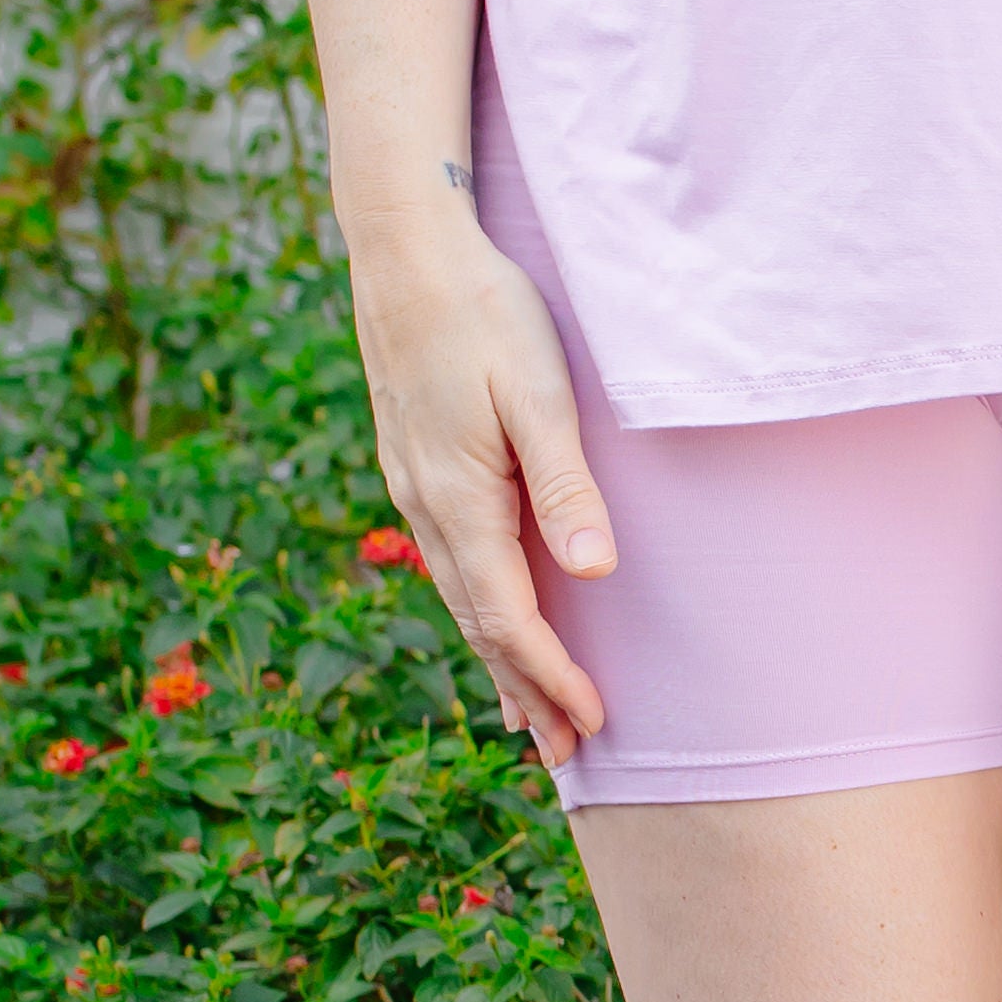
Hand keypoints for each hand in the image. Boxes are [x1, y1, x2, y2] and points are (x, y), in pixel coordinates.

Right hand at [344, 218, 614, 762]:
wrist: (406, 247)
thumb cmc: (484, 312)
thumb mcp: (536, 395)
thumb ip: (565, 486)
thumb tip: (591, 573)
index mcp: (457, 498)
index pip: (509, 616)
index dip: (552, 675)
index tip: (595, 720)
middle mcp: (426, 505)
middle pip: (481, 623)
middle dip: (526, 691)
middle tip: (570, 754)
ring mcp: (415, 488)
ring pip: (461, 598)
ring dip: (501, 661)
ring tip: (536, 720)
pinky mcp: (418, 468)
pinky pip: (452, 564)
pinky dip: (480, 612)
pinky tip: (495, 628)